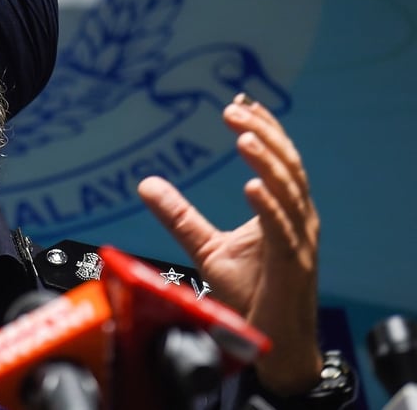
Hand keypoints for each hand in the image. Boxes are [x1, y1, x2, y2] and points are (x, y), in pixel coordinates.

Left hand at [137, 93, 322, 394]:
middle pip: (287, 165)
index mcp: (283, 209)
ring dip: (266, 161)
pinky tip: (253, 186)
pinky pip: (283, 230)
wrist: (272, 343)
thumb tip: (145, 183)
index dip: (263, 128)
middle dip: (262, 133)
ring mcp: (299, 241)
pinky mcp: (293, 265)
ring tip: (242, 137)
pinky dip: (270, 206)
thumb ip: (179, 215)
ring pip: (289, 190)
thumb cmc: (249, 295)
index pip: (278, 158)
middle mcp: (297, 218)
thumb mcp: (207, 247)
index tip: (238, 101)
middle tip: (232, 110)